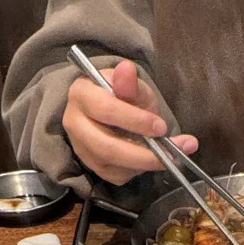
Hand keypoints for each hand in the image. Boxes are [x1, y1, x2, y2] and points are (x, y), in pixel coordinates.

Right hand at [62, 59, 197, 185]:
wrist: (112, 111)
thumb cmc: (122, 95)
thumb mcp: (130, 85)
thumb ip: (129, 83)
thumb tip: (127, 69)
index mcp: (81, 94)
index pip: (106, 110)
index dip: (135, 121)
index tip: (161, 127)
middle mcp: (74, 123)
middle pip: (107, 146)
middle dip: (142, 154)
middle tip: (170, 154)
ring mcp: (81, 147)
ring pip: (112, 164)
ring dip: (143, 165)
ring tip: (168, 158)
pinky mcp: (91, 165)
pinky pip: (115, 175)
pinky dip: (137, 171)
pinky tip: (150, 161)